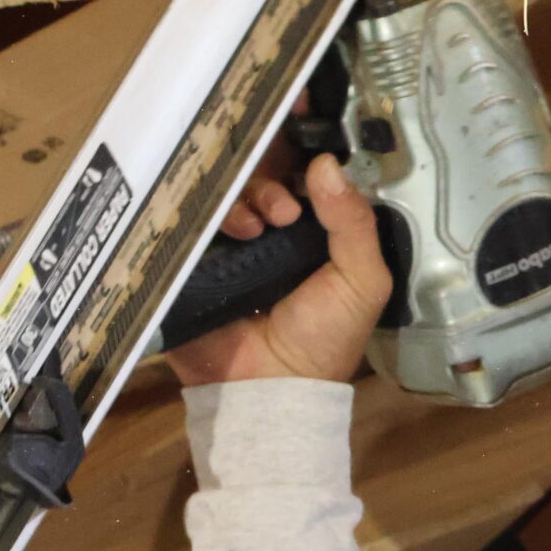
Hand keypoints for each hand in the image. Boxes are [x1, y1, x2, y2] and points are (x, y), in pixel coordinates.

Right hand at [166, 154, 393, 387]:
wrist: (269, 389)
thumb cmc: (324, 337)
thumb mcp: (361, 280)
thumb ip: (354, 223)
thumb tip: (327, 162)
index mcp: (310, 234)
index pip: (299, 179)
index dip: (299, 166)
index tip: (305, 169)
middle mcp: (267, 234)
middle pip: (257, 181)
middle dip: (269, 186)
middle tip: (282, 212)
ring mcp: (227, 247)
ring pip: (224, 197)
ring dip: (241, 203)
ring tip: (253, 230)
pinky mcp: (192, 261)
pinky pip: (189, 223)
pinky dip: (202, 217)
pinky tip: (223, 234)